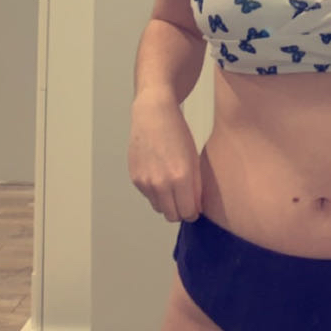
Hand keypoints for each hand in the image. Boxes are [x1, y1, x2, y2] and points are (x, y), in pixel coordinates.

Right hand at [128, 90, 202, 222]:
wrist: (154, 115)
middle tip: (184, 199)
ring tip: (172, 184)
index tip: (194, 206)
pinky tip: (159, 174)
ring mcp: (145, 181)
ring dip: (167, 202)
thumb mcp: (195, 159)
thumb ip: (196, 187)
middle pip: (172, 216)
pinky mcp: (135, 178)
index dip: (193, 212)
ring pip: (159, 208)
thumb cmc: (178, 133)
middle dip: (180, 211)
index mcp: (181, 178)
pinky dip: (155, 191)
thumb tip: (195, 208)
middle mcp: (161, 183)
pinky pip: (148, 196)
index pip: (188, 213)